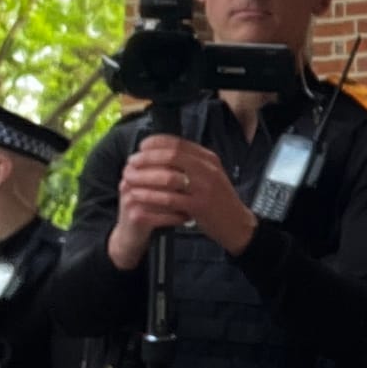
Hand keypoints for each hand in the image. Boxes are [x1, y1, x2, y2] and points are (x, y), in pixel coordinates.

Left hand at [108, 135, 254, 267]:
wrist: (237, 224)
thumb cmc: (219, 200)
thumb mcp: (211, 174)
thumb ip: (192, 163)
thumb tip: (163, 151)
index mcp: (209, 158)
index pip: (178, 143)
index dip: (156, 142)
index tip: (141, 146)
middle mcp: (208, 169)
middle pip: (170, 156)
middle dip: (146, 158)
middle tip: (130, 163)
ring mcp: (204, 188)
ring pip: (167, 177)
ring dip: (144, 177)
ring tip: (129, 179)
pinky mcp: (199, 206)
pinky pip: (169, 199)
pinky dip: (150, 196)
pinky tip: (138, 196)